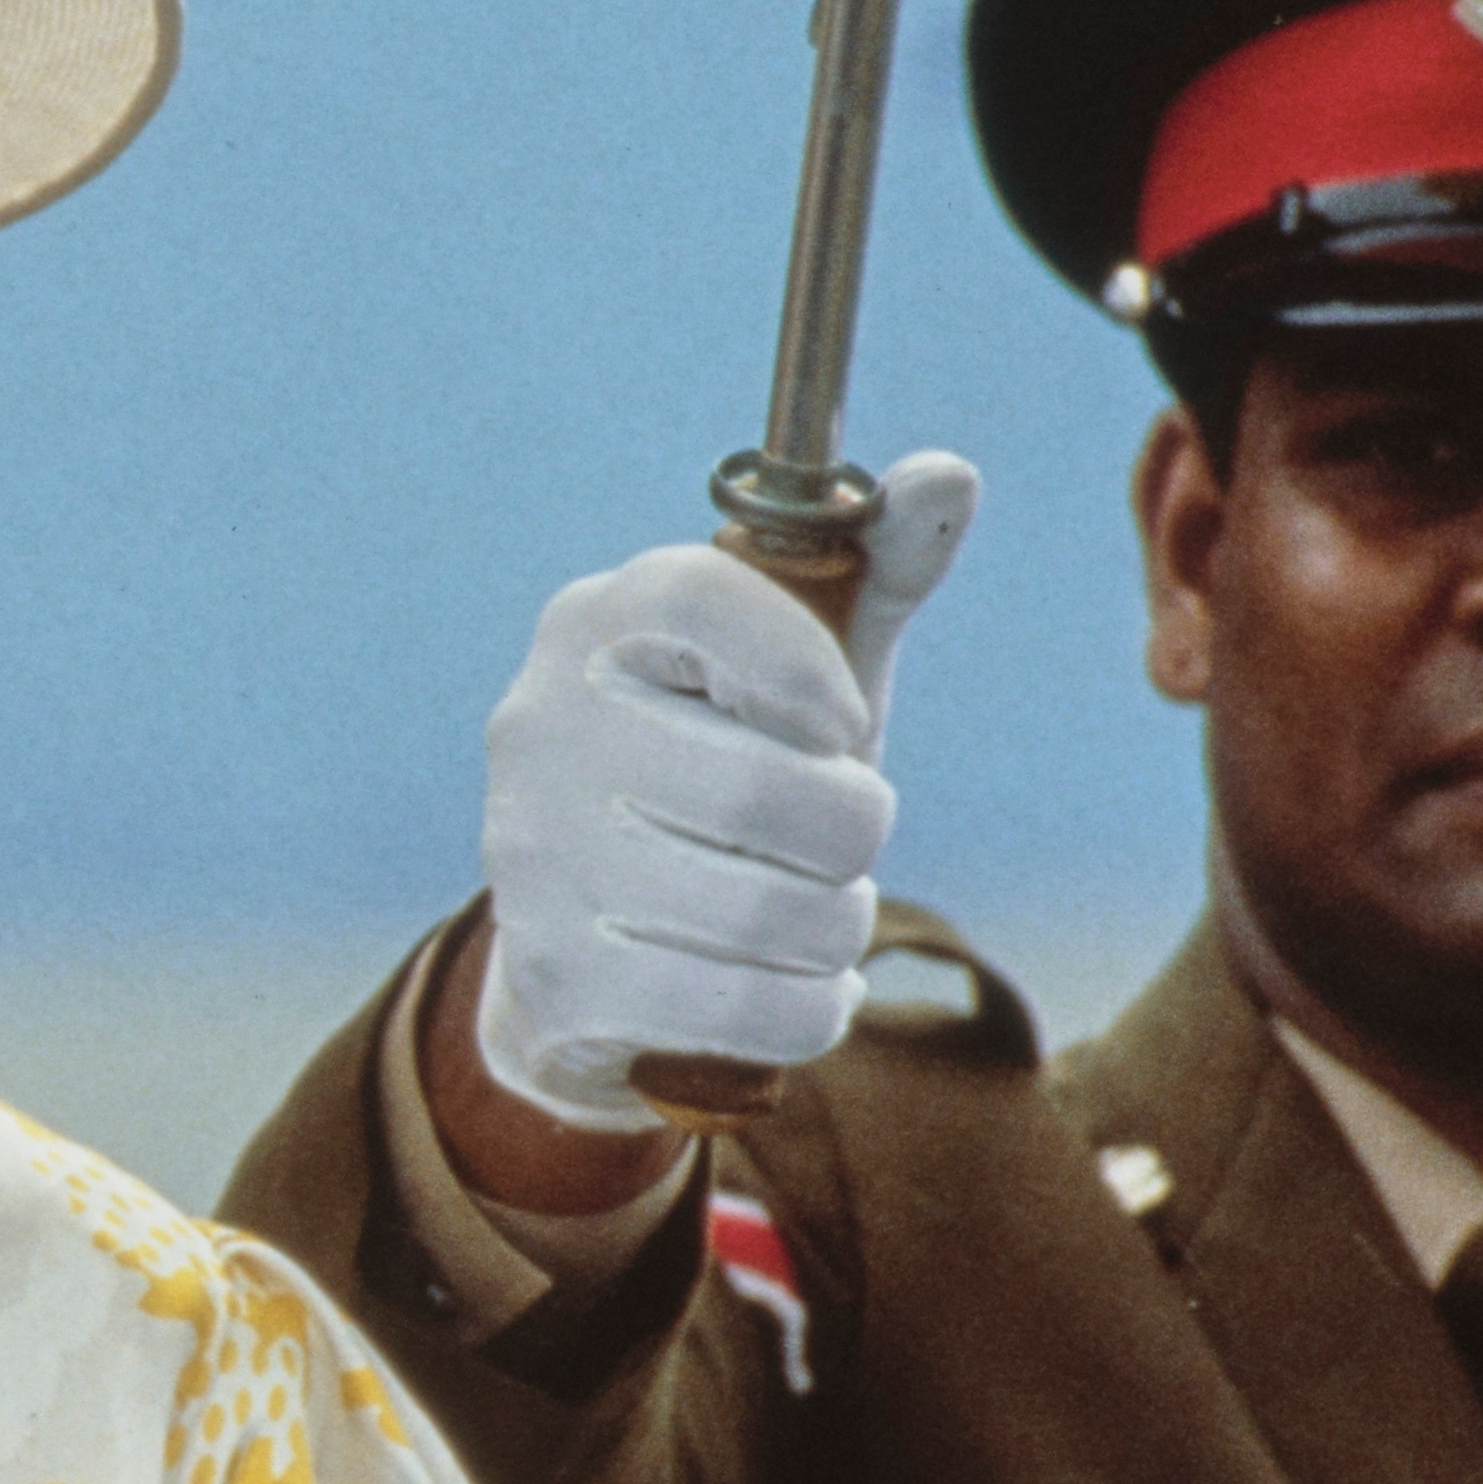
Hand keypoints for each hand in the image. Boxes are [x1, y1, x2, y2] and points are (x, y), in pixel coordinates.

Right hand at [472, 452, 977, 1134]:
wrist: (587, 946)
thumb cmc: (723, 769)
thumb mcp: (800, 669)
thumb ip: (875, 570)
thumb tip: (949, 472)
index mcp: (593, 624)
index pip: (700, 599)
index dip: (803, 666)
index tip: (840, 722)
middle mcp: (539, 730)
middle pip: (769, 792)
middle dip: (853, 830)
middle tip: (840, 838)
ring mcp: (533, 859)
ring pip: (774, 913)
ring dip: (837, 924)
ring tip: (813, 911)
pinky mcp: (555, 978)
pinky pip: (753, 1011)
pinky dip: (813, 1007)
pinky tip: (795, 984)